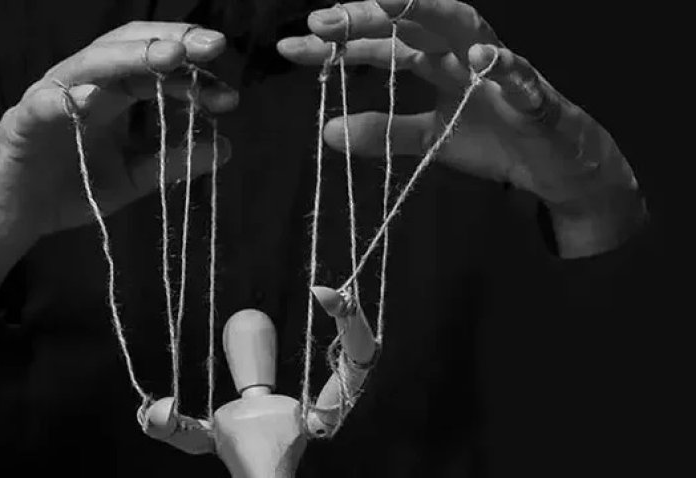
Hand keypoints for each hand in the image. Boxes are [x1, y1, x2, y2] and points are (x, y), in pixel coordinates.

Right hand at [0, 21, 237, 255]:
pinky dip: (65, 98)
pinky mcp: (21, 124)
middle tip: (213, 47)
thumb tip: (227, 146)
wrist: (14, 221)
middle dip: (172, 44)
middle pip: (127, 49)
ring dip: (128, 57)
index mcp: (113, 93)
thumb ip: (174, 161)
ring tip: (168, 56)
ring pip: (89, 64)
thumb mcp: (134, 178)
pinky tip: (92, 97)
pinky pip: (43, 105)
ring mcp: (51, 99)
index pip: (156, 67)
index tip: (230, 93)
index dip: (194, 73)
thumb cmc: (71, 189)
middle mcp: (83, 85)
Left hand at [278, 0, 645, 256]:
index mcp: (437, 60)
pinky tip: (477, 59)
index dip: (338, 44)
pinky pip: (522, 78)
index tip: (290, 48)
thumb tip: (327, 131)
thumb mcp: (427, 139)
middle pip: (414, 22)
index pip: (381, 43)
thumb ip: (383, 132)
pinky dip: (503, 67)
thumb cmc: (494, 140)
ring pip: (466, 28)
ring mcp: (501, 70)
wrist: (554, 167)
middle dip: (369, 16)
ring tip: (386, 5)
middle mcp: (464, 53)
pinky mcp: (536, 97)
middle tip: (320, 22)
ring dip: (428, 14)